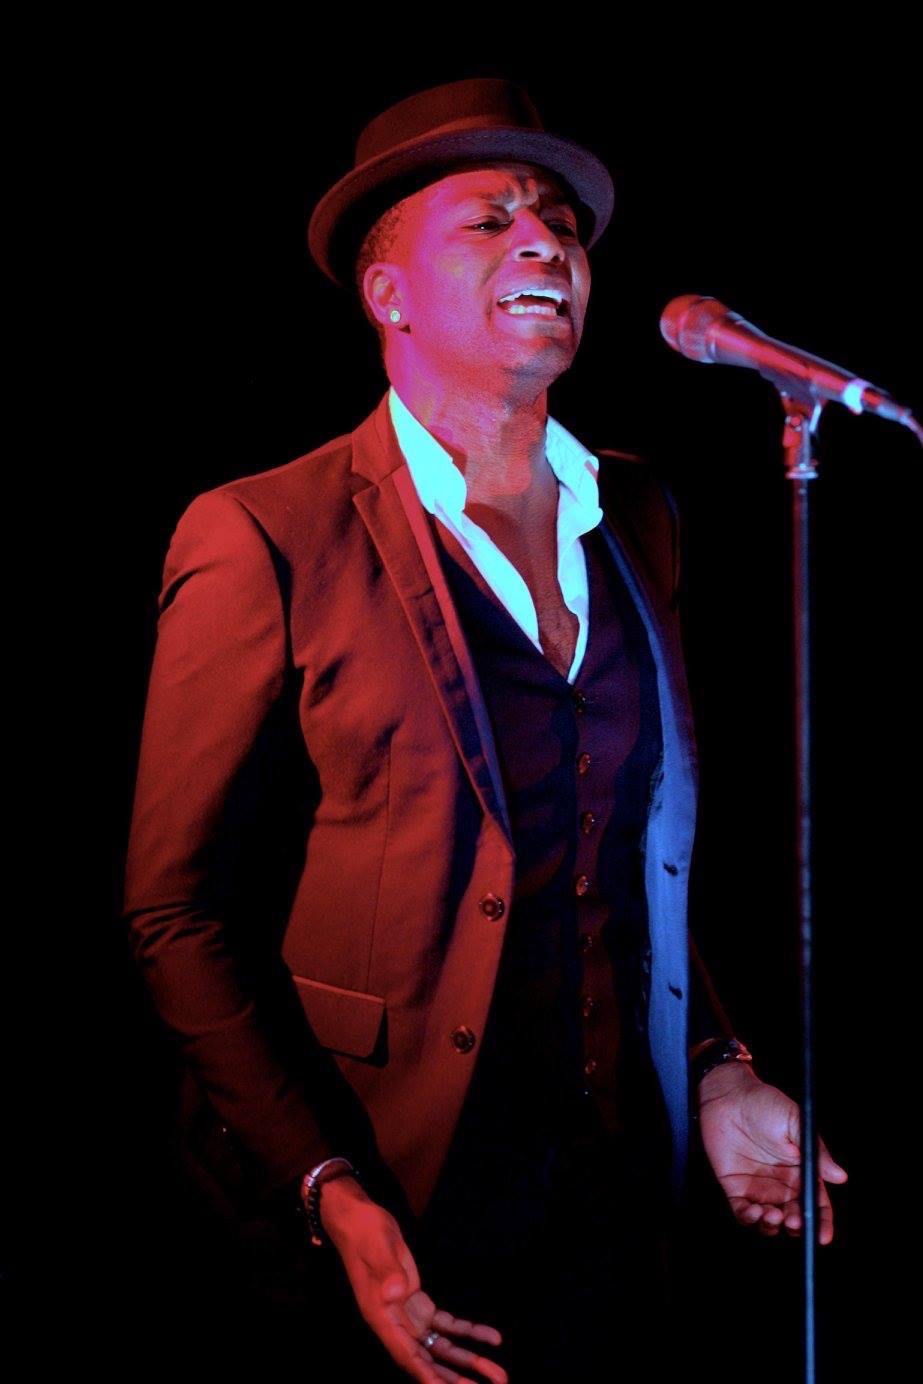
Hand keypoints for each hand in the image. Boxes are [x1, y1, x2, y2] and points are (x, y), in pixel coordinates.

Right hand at [320, 1177, 507, 1382]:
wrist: (359, 1219)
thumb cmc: (364, 1233)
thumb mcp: (377, 1248)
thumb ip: (387, 1271)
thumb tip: (396, 1293)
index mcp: (381, 1317)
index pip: (406, 1355)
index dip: (428, 1376)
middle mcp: (395, 1324)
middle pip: (428, 1359)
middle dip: (456, 1377)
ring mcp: (407, 1316)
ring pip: (440, 1347)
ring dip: (468, 1360)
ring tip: (498, 1375)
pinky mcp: (418, 1303)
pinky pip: (446, 1324)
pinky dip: (468, 1331)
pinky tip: (491, 1336)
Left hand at [697, 1065, 847, 1243]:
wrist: (728, 1095)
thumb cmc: (764, 1103)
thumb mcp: (794, 1121)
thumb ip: (815, 1151)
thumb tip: (840, 1177)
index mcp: (801, 1171)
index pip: (816, 1203)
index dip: (822, 1223)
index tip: (822, 1236)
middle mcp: (782, 1184)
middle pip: (794, 1217)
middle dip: (797, 1226)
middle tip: (793, 1222)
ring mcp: (758, 1188)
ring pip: (770, 1221)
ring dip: (773, 1226)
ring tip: (772, 1215)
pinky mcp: (735, 1187)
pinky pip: (743, 1212)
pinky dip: (749, 1219)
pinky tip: (753, 1212)